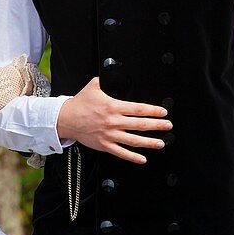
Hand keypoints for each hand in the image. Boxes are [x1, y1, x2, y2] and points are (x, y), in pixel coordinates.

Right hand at [56, 77, 170, 163]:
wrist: (65, 119)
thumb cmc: (80, 103)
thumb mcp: (94, 86)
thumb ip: (107, 81)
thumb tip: (115, 75)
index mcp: (113, 106)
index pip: (139, 109)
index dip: (153, 111)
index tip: (163, 113)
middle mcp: (113, 121)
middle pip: (140, 124)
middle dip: (157, 126)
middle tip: (168, 126)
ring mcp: (109, 135)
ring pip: (133, 140)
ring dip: (149, 142)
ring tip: (161, 143)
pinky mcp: (104, 145)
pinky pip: (121, 153)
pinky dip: (133, 157)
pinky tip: (142, 158)